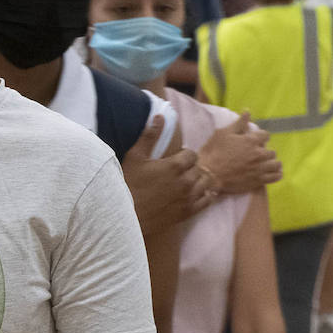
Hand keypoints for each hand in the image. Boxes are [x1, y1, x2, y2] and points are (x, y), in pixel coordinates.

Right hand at [122, 116, 214, 233]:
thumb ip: (150, 136)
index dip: (183, 155)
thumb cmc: (128, 185)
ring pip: (206, 183)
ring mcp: (189, 198)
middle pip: (199, 168)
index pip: (192, 154)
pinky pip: (207, 200)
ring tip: (187, 181)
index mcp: (175, 165)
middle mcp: (186, 181)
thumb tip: (159, 116)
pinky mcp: (188, 212)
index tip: (174, 159)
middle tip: (179, 171)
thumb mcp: (135, 157)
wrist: (125, 216)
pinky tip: (200, 193)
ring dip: (199, 180)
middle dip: (191, 168)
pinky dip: (207, 195)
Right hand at [197, 111, 281, 194]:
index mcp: (251, 141)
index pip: (265, 135)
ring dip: (273, 163)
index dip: (261, 137)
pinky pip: (275, 177)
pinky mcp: (258, 181)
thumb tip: (247, 111)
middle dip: (266, 151)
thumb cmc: (213, 153)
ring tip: (268, 164)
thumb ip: (238, 123)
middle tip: (259, 154)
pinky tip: (272, 173)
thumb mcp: (223, 134)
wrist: (208, 175)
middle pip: (272, 151)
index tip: (256, 140)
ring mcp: (259, 169)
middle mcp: (258, 154)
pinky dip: (276, 174)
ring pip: (276, 164)